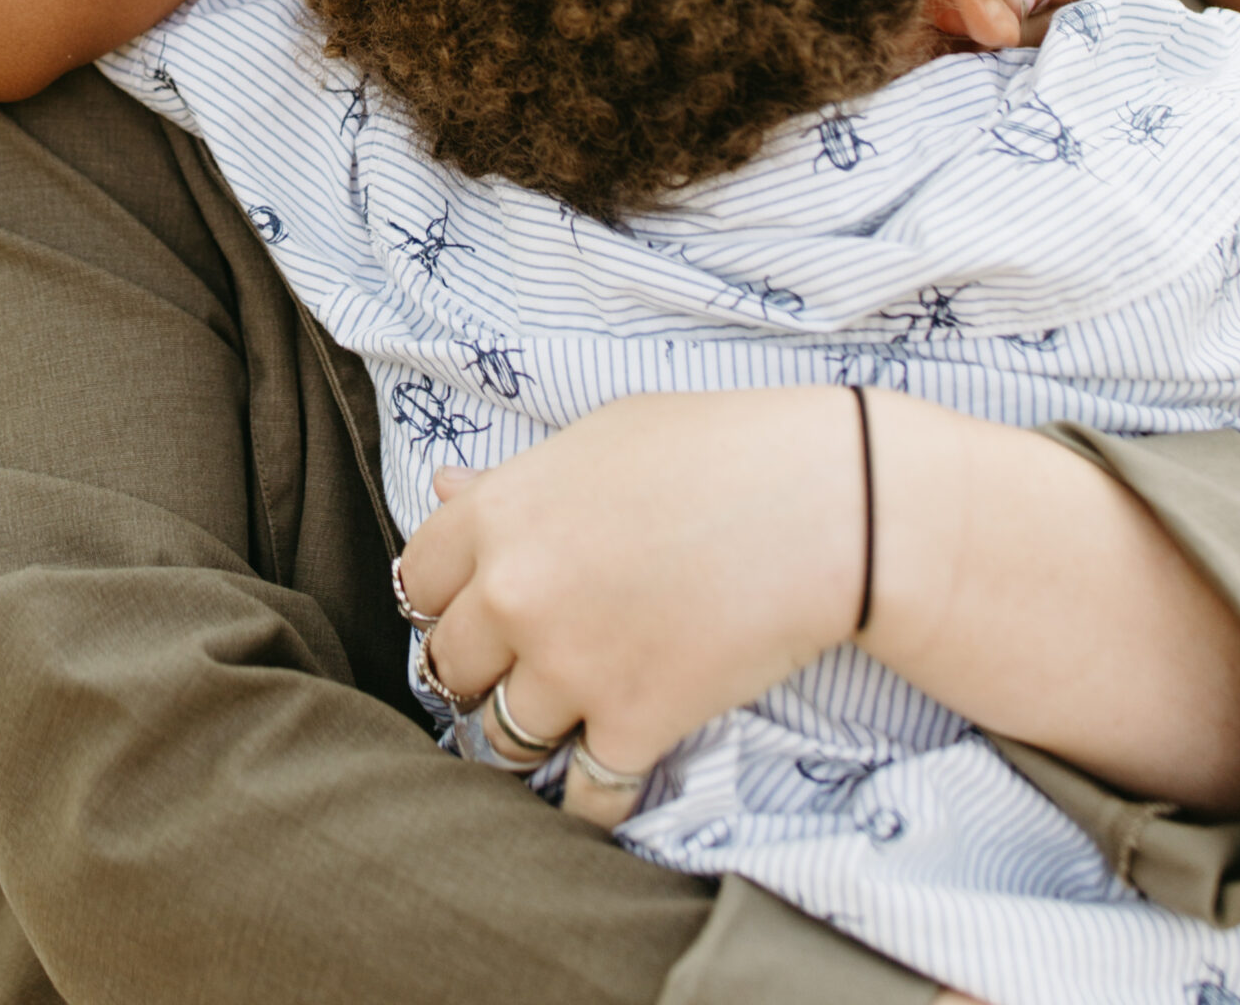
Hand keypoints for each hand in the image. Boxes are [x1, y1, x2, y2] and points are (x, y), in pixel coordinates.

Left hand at [396, 389, 865, 826]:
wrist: (823, 506)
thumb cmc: (713, 450)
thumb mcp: (597, 440)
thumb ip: (513, 480)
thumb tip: (445, 490)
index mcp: (498, 514)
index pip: (416, 580)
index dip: (442, 599)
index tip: (469, 609)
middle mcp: (516, 594)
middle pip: (450, 665)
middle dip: (479, 671)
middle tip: (514, 669)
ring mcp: (570, 666)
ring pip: (502, 738)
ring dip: (526, 736)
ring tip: (555, 723)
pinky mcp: (633, 724)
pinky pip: (583, 796)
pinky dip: (590, 800)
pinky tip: (606, 779)